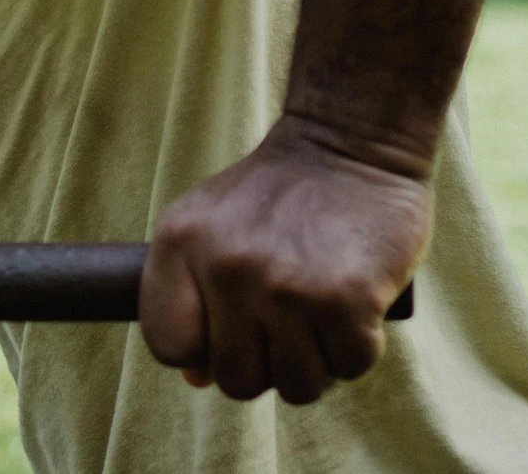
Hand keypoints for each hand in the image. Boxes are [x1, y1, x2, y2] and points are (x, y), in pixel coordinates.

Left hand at [138, 115, 431, 404]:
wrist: (352, 141)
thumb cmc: (282, 192)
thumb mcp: (214, 225)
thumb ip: (193, 296)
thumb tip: (197, 379)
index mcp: (181, 243)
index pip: (169, 344)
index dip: (203, 349)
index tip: (232, 326)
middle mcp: (227, 268)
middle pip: (236, 380)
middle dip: (268, 362)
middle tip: (291, 317)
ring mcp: (285, 287)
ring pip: (296, 386)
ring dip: (317, 361)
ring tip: (323, 310)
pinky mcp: (345, 300)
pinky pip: (349, 368)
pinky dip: (359, 346)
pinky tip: (357, 303)